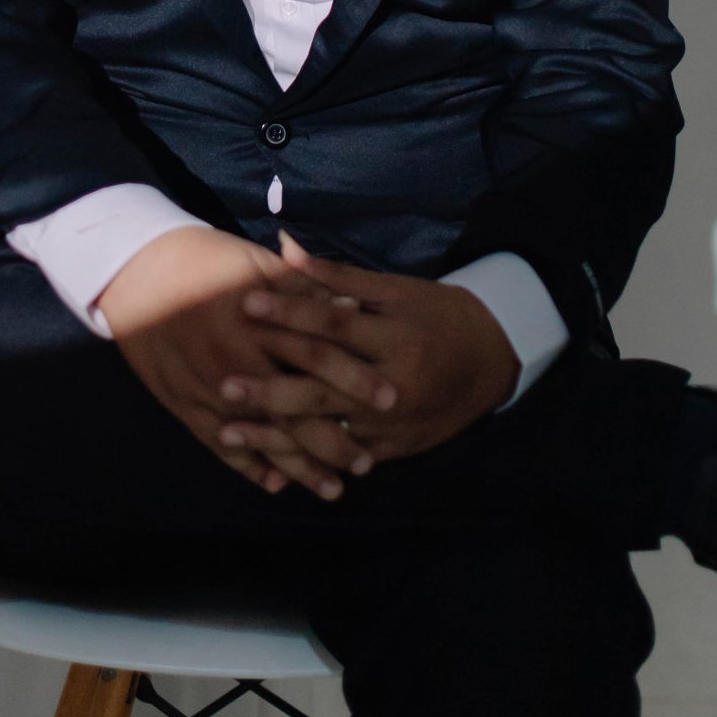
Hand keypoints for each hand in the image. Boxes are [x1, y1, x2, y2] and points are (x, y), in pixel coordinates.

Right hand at [97, 229, 392, 499]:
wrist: (138, 272)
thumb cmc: (206, 261)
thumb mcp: (257, 266)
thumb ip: (303, 290)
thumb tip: (351, 310)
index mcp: (258, 323)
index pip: (317, 358)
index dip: (355, 382)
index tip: (391, 403)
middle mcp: (235, 362)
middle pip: (293, 410)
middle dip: (332, 441)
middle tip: (368, 463)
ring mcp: (206, 389)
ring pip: (260, 438)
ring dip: (298, 467)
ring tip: (332, 489)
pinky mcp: (182, 403)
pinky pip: (219, 444)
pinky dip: (248, 465)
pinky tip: (275, 484)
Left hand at [218, 234, 518, 463]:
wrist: (492, 359)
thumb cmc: (437, 314)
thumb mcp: (396, 290)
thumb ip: (339, 275)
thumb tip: (284, 248)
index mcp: (395, 337)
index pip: (334, 325)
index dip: (290, 314)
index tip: (246, 306)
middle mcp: (394, 383)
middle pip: (324, 385)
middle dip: (270, 387)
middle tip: (223, 384)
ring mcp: (393, 423)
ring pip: (327, 431)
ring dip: (276, 435)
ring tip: (229, 432)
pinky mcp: (395, 449)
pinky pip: (345, 458)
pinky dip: (307, 463)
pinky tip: (268, 468)